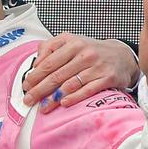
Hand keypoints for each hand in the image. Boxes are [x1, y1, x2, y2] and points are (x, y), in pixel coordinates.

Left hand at [22, 33, 139, 112]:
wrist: (122, 55)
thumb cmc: (90, 50)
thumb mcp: (70, 42)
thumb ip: (50, 48)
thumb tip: (35, 64)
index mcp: (73, 43)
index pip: (48, 62)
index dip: (35, 76)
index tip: (26, 86)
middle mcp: (85, 53)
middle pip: (56, 75)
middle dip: (40, 90)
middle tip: (28, 100)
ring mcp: (97, 66)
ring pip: (70, 84)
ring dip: (54, 97)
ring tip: (43, 106)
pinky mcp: (108, 78)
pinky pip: (88, 90)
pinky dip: (74, 97)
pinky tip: (63, 103)